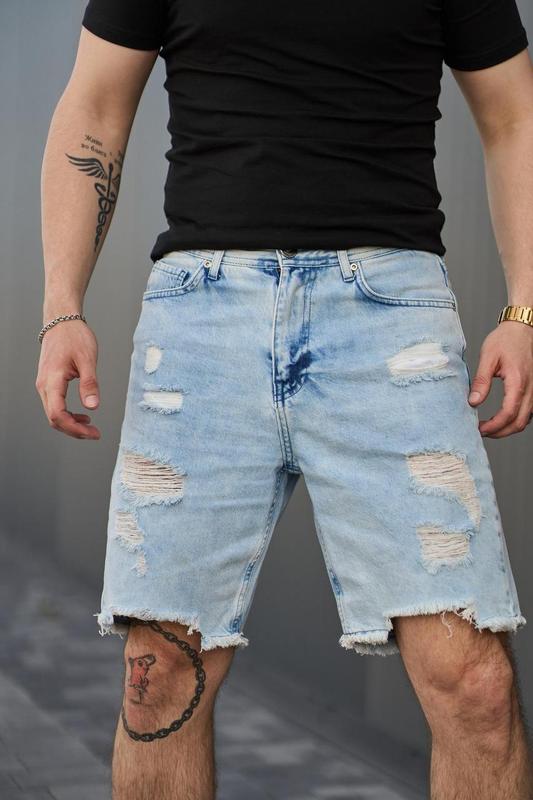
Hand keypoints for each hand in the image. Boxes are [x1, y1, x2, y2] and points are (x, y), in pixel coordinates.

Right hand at [35, 320, 100, 438]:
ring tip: (91, 426)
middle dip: (74, 430)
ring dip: (71, 423)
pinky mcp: (49, 382)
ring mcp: (45, 384)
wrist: (61, 320)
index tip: (93, 433)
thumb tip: (93, 406)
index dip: (74, 428)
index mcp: (52, 381)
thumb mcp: (87, 359)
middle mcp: (44, 385)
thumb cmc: (74, 336)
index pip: (57, 415)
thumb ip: (89, 384)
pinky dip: (68, 414)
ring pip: (54, 414)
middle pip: (54, 419)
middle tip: (95, 433)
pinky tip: (83, 414)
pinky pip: (55, 405)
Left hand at [468, 321, 532, 437]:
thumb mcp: (488, 357)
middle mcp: (530, 389)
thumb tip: (473, 402)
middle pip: (519, 423)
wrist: (522, 328)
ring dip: (508, 428)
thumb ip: (481, 381)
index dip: (493, 426)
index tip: (479, 429)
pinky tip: (501, 419)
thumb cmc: (505, 339)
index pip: (508, 414)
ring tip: (489, 427)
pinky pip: (528, 412)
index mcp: (518, 382)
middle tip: (482, 432)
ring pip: (525, 419)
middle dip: (500, 432)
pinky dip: (515, 420)